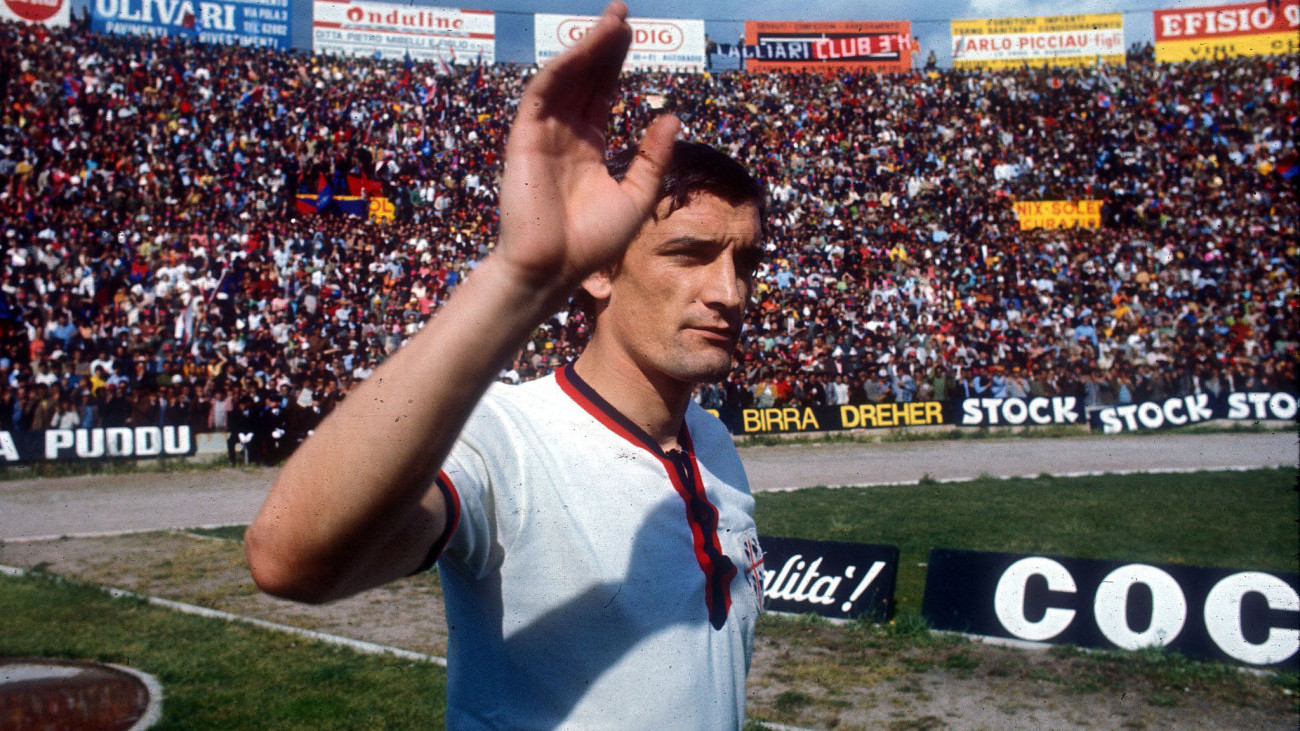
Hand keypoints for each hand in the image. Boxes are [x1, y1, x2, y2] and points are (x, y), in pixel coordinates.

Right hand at [494, 1, 678, 298]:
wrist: (554, 270)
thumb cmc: (592, 244)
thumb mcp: (637, 196)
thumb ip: (653, 157)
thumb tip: (670, 115)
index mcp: (589, 148)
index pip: (602, 94)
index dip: (615, 63)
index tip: (632, 34)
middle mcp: (565, 135)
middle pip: (586, 78)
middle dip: (603, 45)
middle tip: (623, 12)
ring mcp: (544, 134)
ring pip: (566, 79)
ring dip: (586, 48)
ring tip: (613, 21)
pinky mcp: (526, 138)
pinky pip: (544, 93)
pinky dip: (564, 66)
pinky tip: (587, 46)